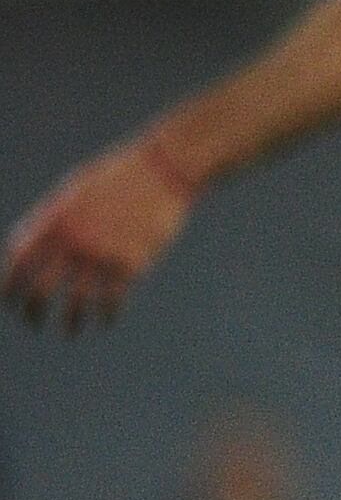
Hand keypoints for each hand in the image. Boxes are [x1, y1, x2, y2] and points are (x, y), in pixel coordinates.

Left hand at [4, 143, 199, 332]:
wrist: (165, 168)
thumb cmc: (120, 176)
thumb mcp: (76, 191)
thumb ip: (54, 219)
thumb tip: (35, 246)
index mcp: (55, 221)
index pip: (19, 262)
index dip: (10, 285)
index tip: (10, 300)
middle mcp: (74, 241)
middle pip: (42, 288)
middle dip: (33, 311)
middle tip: (33, 323)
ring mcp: (103, 254)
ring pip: (77, 301)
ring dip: (70, 321)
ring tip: (69, 331)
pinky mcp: (132, 263)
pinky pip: (113, 299)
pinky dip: (107, 314)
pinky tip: (105, 320)